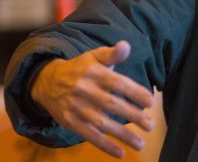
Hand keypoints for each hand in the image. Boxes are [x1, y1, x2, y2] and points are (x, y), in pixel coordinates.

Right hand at [30, 40, 154, 157]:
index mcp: (94, 73)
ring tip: (141, 143)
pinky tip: (120, 153)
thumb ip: (112, 54)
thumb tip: (126, 45)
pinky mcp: (70, 122)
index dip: (134, 92)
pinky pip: (89, 136)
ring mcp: (76, 108)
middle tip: (150, 125)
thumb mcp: (94, 57)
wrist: (47, 81)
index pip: (117, 83)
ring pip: (102, 124)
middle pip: (111, 105)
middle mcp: (85, 90)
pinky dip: (104, 146)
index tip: (150, 102)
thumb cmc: (80, 69)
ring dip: (122, 135)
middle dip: (132, 115)